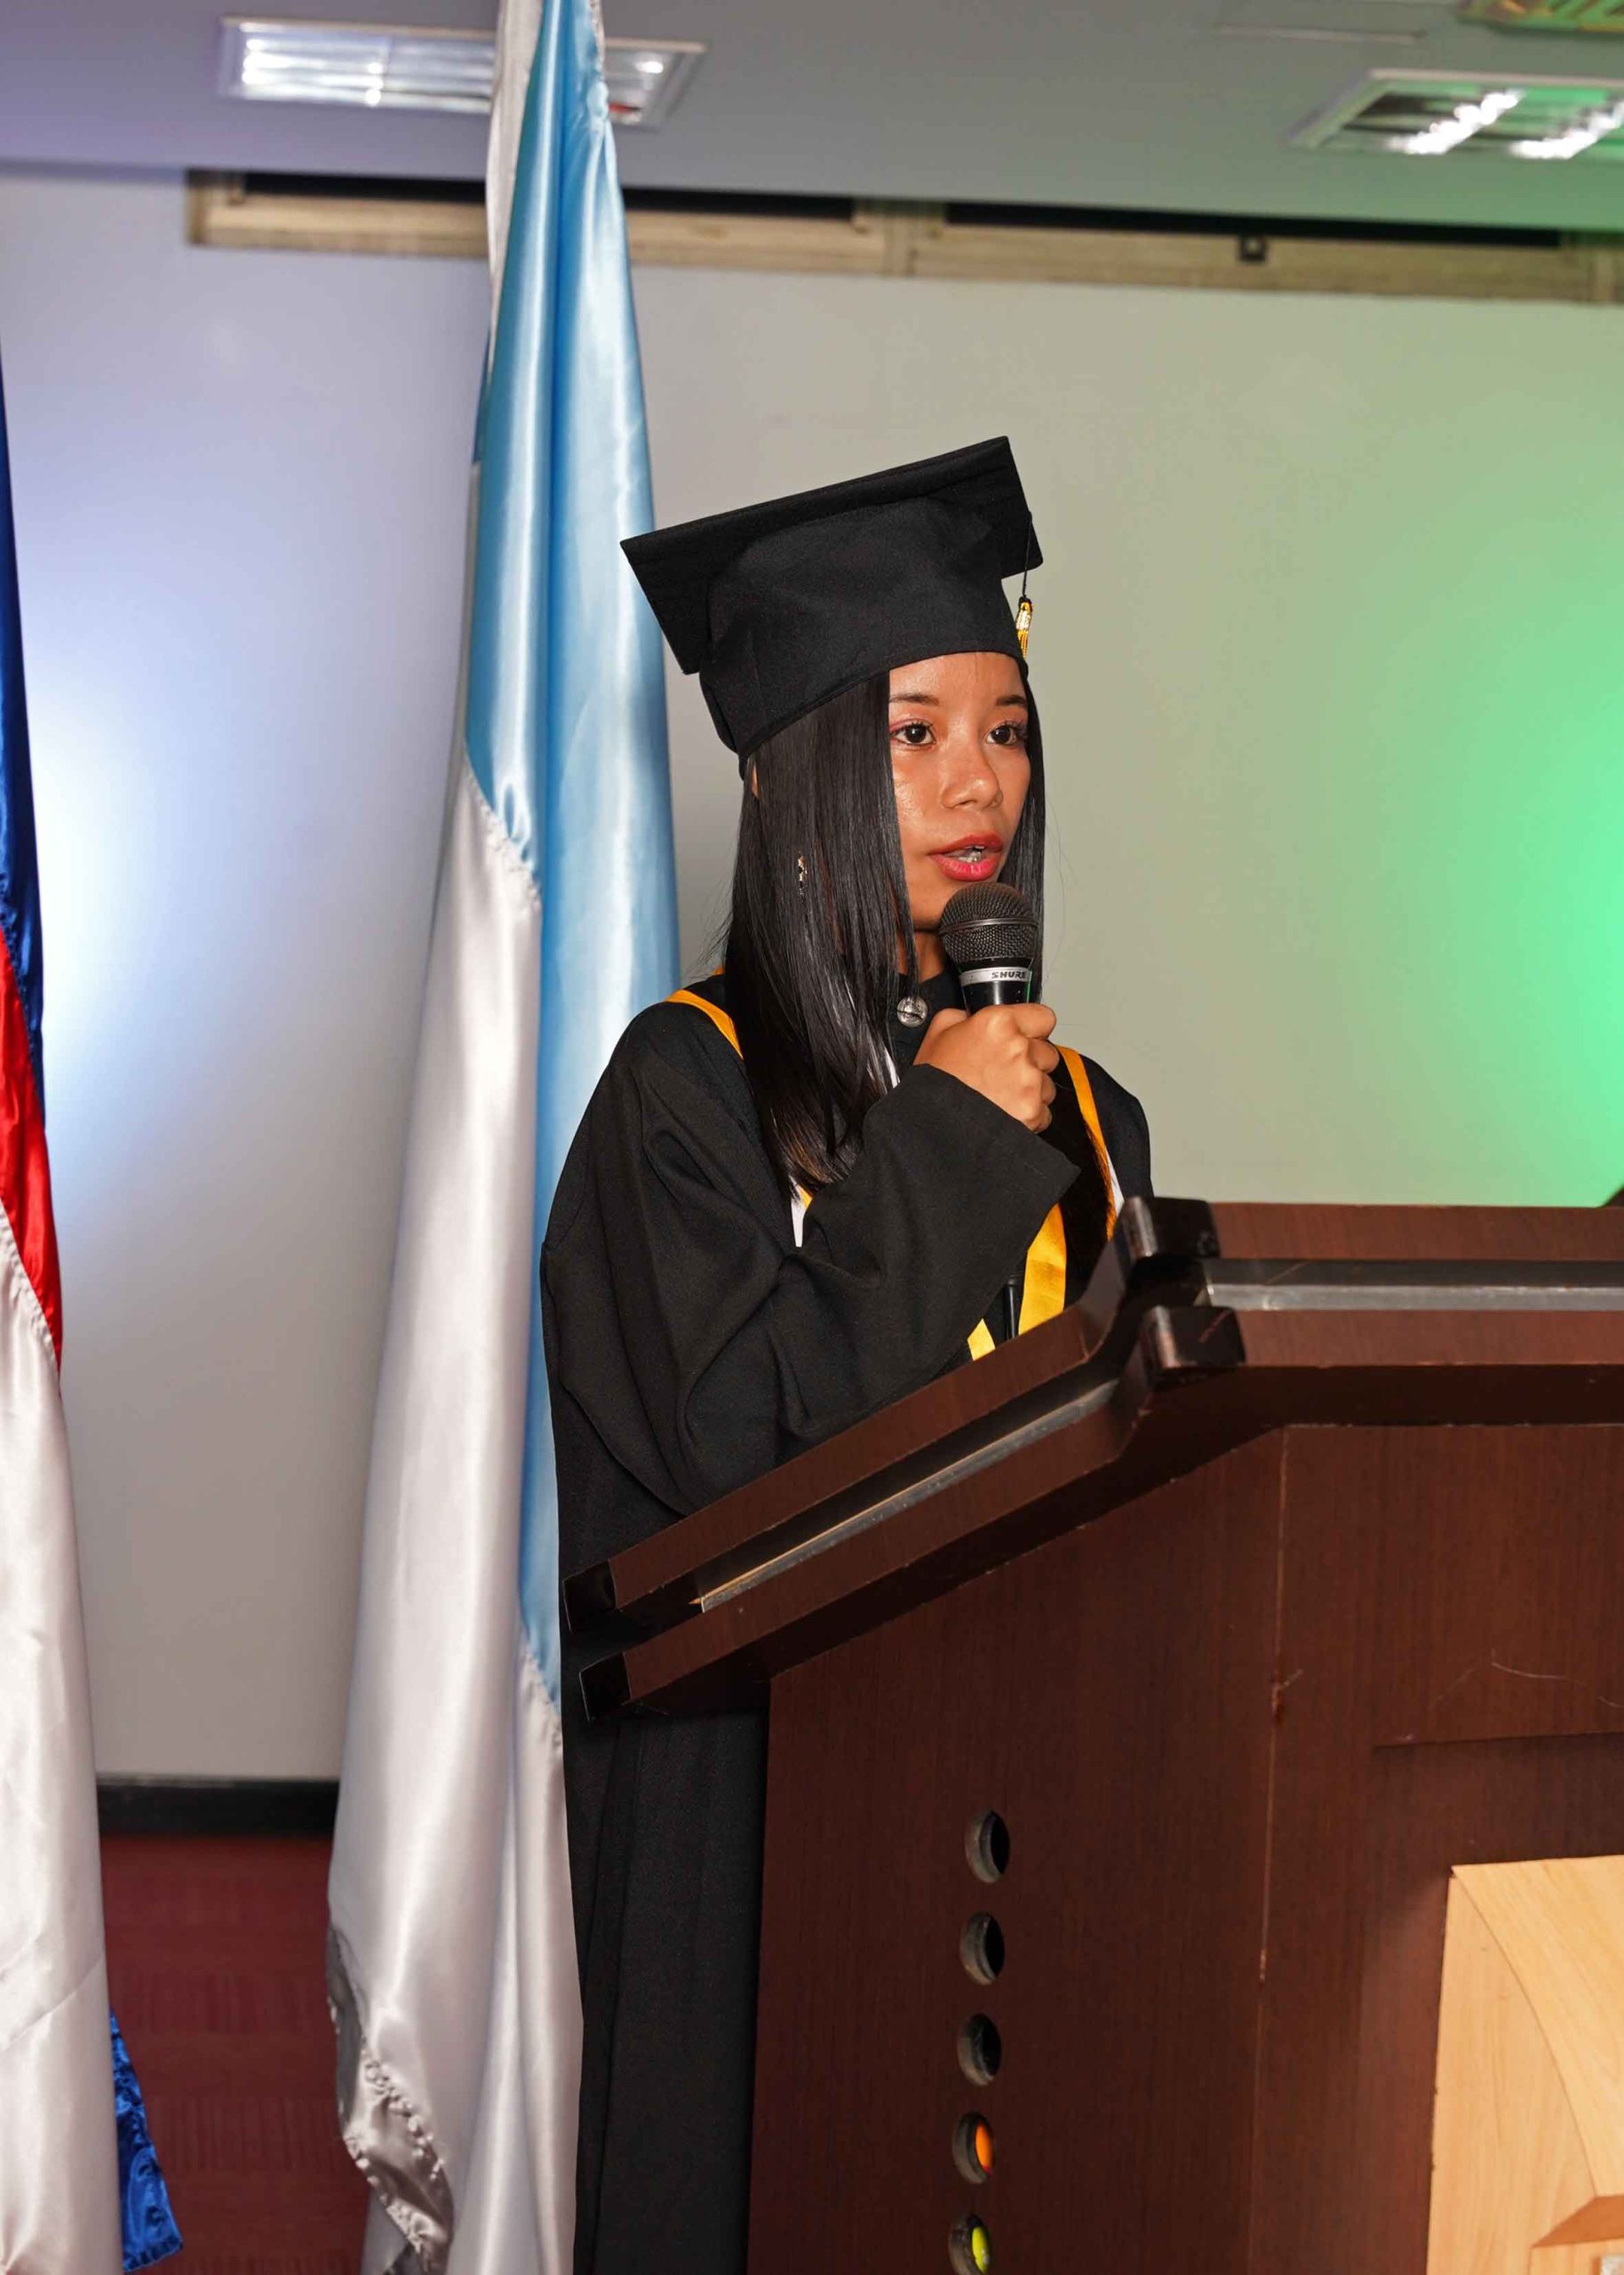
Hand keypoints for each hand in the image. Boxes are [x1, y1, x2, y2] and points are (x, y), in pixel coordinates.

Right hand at [913, 1002, 1058, 1132]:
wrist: (931, 1124)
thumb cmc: (934, 1083)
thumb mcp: (938, 1034)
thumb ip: (964, 1017)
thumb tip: (973, 1016)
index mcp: (998, 1024)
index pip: (1043, 1018)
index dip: (1033, 1029)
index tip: (1025, 1037)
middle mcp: (1018, 1049)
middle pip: (1048, 1053)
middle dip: (1032, 1061)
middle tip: (1003, 1071)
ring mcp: (1029, 1082)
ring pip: (1047, 1084)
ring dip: (1031, 1089)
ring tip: (1000, 1095)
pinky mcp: (1032, 1111)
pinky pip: (1044, 1112)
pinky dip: (1029, 1114)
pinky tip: (1005, 1111)